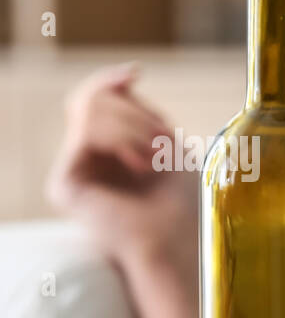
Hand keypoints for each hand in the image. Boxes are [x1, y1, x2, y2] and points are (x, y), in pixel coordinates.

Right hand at [46, 63, 196, 268]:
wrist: (179, 243)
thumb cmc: (185, 204)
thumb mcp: (170, 146)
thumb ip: (143, 113)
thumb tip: (126, 75)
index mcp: (107, 150)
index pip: (95, 99)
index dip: (109, 81)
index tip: (135, 74)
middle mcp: (83, 159)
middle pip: (92, 98)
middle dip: (135, 112)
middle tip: (164, 145)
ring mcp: (71, 171)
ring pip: (89, 109)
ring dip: (134, 126)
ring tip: (157, 157)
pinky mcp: (65, 184)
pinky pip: (87, 132)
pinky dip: (123, 138)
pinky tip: (142, 165)